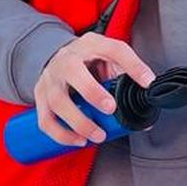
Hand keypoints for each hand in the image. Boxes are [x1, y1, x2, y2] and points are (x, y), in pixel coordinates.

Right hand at [32, 33, 154, 148]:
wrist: (58, 58)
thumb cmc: (88, 61)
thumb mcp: (110, 60)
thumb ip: (128, 80)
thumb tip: (145, 113)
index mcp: (91, 44)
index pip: (114, 49)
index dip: (133, 65)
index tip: (147, 83)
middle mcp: (66, 58)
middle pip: (73, 71)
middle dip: (92, 92)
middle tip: (110, 109)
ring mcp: (50, 78)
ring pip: (57, 100)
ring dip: (78, 121)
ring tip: (98, 135)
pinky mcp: (40, 96)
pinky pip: (46, 119)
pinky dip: (61, 134)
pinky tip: (79, 140)